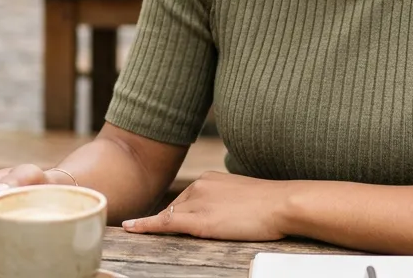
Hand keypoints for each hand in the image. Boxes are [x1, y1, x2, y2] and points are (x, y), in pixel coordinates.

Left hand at [122, 171, 291, 241]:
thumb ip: (227, 201)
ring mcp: (198, 202)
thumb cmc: (272, 204)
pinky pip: (165, 223)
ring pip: (170, 216)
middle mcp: (199, 186)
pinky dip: (145, 225)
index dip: (180, 213)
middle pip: (176, 208)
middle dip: (170, 221)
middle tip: (164, 232)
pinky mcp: (199, 221)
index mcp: (210, 178)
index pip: (187, 199)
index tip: (170, 221)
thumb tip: (222, 214)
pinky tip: (129, 228)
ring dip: (157, 225)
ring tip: (141, 231)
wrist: (283, 203)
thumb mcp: (244, 196)